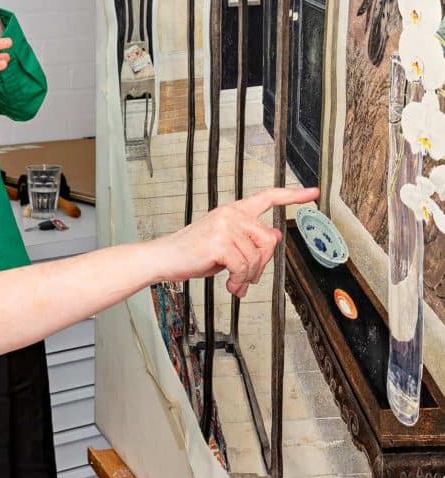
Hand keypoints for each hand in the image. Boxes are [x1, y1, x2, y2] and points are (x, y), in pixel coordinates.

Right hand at [152, 186, 319, 296]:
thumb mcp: (225, 243)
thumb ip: (249, 237)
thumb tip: (273, 234)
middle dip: (261, 264)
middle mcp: (231, 214)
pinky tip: (230, 285)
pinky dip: (238, 280)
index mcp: (234, 211)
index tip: (312, 193)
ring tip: (235, 283)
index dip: (292, 196)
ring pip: (256, 258)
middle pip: (268, 240)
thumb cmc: (192, 252)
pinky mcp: (219, 243)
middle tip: (247, 277)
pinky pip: (243, 267)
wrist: (165, 258)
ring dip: (248, 277)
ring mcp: (225, 226)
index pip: (268, 198)